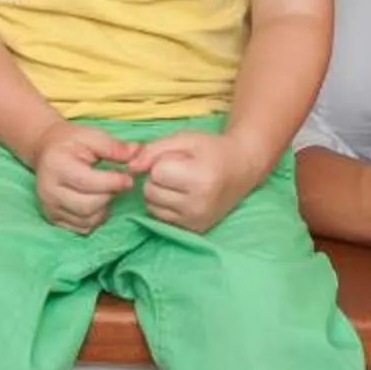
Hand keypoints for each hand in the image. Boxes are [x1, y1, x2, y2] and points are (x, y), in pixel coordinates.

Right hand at [32, 120, 136, 231]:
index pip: (88, 182)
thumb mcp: (92, 135)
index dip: (113, 183)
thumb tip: (137, 154)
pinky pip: (82, 228)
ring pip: (87, 220)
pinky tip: (97, 201)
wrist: (46, 150)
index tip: (129, 177)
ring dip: (104, 208)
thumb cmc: (71, 142)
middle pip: (88, 205)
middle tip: (119, 184)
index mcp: (56, 166)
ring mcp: (49, 207)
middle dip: (109, 195)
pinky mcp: (53, 218)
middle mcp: (48, 190)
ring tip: (107, 191)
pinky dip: (95, 218)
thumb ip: (113, 147)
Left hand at [134, 129, 264, 233]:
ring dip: (158, 192)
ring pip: (151, 206)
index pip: (156, 173)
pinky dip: (164, 205)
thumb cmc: (211, 150)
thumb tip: (129, 167)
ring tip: (179, 182)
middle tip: (177, 170)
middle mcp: (198, 206)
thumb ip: (153, 149)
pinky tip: (180, 195)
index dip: (161, 161)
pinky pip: (160, 218)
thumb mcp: (184, 139)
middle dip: (157, 178)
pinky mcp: (193, 230)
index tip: (178, 158)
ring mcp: (196, 221)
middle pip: (150, 191)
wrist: (241, 169)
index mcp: (200, 180)